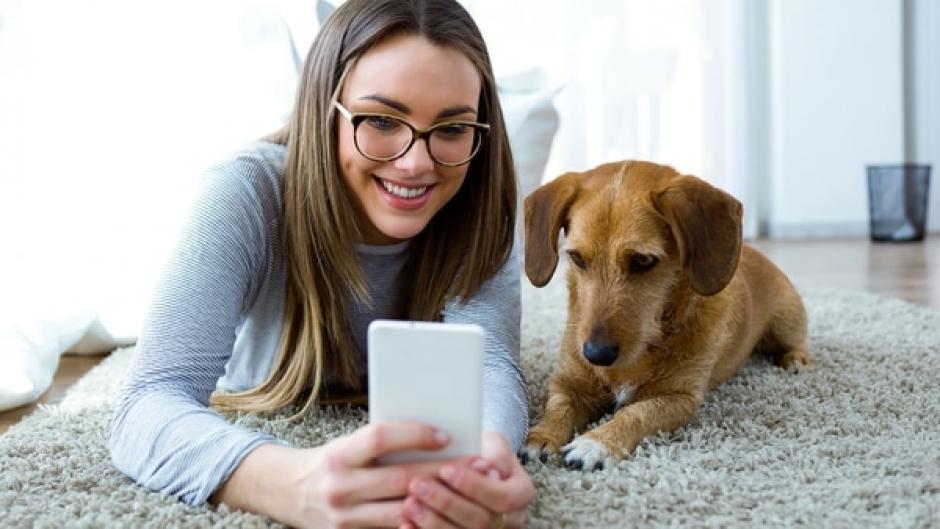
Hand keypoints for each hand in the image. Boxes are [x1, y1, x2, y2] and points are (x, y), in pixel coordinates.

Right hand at [289, 421, 455, 528]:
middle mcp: (340, 486)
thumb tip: (433, 437)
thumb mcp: (347, 446)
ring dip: (440, 502)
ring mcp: (345, 518)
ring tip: (469, 492)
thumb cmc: (329, 462)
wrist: (287, 493)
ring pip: (403, 511)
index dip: (415, 435)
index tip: (446, 435)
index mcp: (340, 455)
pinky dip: (420, 523)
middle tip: (476, 465)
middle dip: (443, 472)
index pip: (380, 438)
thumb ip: (380, 445)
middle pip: (401, 478)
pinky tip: (444, 517)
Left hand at [401, 431, 534, 528]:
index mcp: (522, 494)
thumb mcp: (493, 443)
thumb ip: (493, 452)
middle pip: (480, 520)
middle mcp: (511, 521)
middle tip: (418, 485)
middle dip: (446, 503)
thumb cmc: (484, 451)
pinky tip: (405, 524)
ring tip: (409, 503)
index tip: (446, 469)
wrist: (479, 467)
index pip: (502, 497)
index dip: (473, 486)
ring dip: (432, 522)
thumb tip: (486, 465)